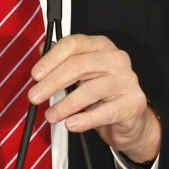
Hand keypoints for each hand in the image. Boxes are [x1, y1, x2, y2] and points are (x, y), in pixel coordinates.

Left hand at [28, 34, 160, 162]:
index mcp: (101, 46)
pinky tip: (71, 124)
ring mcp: (127, 80)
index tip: (35, 75)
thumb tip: (43, 50)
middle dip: (52, 82)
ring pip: (90, 90)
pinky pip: (104, 112)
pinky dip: (84, 120)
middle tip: (35, 96)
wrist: (130, 120)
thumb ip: (63, 61)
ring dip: (65, 105)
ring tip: (50, 116)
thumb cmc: (103, 95)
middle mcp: (116, 59)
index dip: (51, 59)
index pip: (74, 44)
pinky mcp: (133, 103)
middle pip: (79, 65)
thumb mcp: (81, 75)